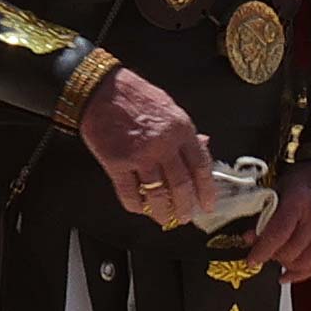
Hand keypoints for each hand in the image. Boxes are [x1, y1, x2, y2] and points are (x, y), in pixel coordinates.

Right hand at [80, 70, 215, 224]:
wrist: (102, 90)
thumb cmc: (137, 97)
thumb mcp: (170, 108)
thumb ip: (186, 132)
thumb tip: (204, 146)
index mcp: (181, 130)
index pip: (201, 166)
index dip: (207, 190)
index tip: (208, 205)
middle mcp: (164, 145)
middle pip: (181, 185)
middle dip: (185, 207)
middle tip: (185, 218)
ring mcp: (140, 156)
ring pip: (158, 194)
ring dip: (162, 212)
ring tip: (164, 219)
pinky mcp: (117, 164)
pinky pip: (129, 193)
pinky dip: (136, 205)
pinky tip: (139, 209)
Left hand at [248, 164, 310, 280]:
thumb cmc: (306, 178)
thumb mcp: (280, 189)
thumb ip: (265, 215)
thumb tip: (250, 238)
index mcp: (300, 202)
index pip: (277, 235)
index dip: (261, 251)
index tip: (251, 260)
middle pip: (290, 253)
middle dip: (273, 257)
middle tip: (266, 252)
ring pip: (304, 263)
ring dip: (287, 266)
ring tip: (279, 259)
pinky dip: (303, 273)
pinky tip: (291, 272)